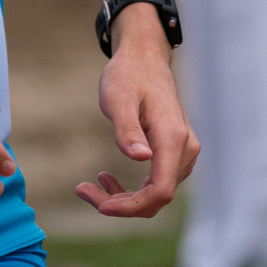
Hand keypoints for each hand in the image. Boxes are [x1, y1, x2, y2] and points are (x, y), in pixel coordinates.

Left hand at [76, 14, 198, 219]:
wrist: (144, 59)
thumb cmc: (128, 76)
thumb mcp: (118, 100)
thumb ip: (128, 130)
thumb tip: (142, 158)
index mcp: (173, 139)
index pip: (160, 191)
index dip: (130, 207)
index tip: (99, 206)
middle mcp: (185, 150)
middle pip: (157, 197)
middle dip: (120, 204)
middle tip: (81, 190)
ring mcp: (184, 152)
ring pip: (157, 194)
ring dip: (124, 198)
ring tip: (88, 186)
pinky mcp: (175, 152)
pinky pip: (157, 183)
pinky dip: (132, 189)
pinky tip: (106, 178)